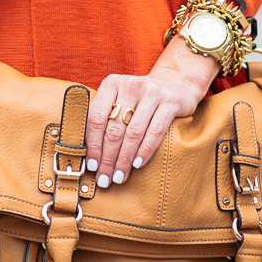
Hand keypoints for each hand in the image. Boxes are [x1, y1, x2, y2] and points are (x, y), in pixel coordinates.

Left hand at [84, 38, 218, 187]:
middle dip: (107, 158)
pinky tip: (137, 165)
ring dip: (124, 160)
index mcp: (112, 83)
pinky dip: (145, 151)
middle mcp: (131, 85)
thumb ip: (104, 117)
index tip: (91, 166)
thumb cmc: (139, 98)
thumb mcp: (119, 98)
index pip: (96, 118)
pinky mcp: (171, 101)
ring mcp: (152, 92)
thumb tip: (87, 154)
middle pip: (114, 128)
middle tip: (104, 179)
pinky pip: (155, 131)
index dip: (93, 144)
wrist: (174, 82)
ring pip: (133, 132)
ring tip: (119, 177)